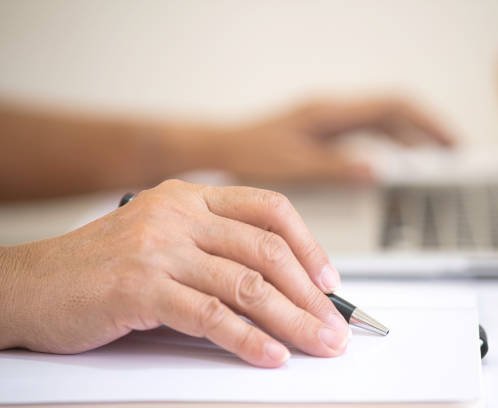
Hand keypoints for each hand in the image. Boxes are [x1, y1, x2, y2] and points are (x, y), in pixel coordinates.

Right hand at [0, 180, 348, 366]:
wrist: (32, 284)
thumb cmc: (102, 267)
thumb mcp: (165, 241)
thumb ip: (214, 252)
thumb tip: (276, 286)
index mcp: (190, 197)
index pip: (268, 209)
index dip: (308, 244)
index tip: (329, 280)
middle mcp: (178, 215)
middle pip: (267, 250)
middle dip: (310, 293)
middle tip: (334, 324)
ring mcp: (159, 249)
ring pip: (246, 285)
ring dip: (292, 320)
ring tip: (318, 343)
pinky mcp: (139, 287)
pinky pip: (209, 316)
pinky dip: (248, 339)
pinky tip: (271, 355)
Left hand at [205, 97, 453, 182]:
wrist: (222, 148)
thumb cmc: (249, 153)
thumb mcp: (294, 166)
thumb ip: (336, 169)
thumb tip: (377, 173)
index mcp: (329, 114)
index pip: (392, 107)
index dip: (426, 123)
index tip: (448, 143)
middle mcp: (332, 113)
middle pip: (393, 113)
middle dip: (424, 130)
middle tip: (450, 153)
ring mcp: (329, 122)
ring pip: (380, 123)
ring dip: (408, 138)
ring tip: (431, 160)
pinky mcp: (323, 134)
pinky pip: (365, 135)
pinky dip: (386, 146)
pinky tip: (393, 163)